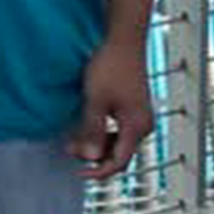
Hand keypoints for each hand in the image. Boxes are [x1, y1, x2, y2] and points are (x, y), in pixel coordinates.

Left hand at [67, 39, 152, 179]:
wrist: (123, 41)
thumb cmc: (110, 67)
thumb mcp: (95, 101)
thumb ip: (92, 131)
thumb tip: (89, 158)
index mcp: (136, 127)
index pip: (119, 162)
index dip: (98, 172)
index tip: (80, 173)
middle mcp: (143, 125)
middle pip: (120, 154)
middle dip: (95, 157)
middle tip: (71, 150)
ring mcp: (140, 115)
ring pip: (120, 141)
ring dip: (98, 144)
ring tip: (75, 139)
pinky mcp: (135, 106)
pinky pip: (120, 129)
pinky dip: (104, 132)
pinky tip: (88, 125)